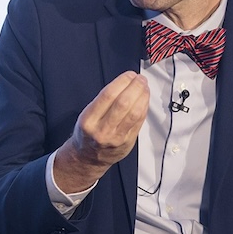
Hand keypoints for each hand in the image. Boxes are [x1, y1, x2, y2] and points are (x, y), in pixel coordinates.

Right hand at [54, 71, 148, 191]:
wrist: (88, 158)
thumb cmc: (88, 132)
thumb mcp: (88, 115)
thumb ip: (105, 101)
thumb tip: (126, 83)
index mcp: (88, 120)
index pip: (108, 95)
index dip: (122, 82)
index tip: (130, 75)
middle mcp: (102, 130)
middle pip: (124, 103)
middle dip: (135, 87)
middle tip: (141, 79)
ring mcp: (116, 138)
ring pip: (135, 113)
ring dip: (143, 97)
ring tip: (145, 87)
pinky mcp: (128, 142)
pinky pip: (139, 122)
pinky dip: (144, 108)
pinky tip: (145, 100)